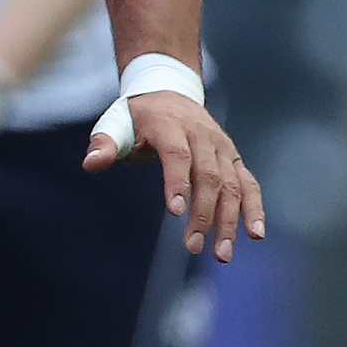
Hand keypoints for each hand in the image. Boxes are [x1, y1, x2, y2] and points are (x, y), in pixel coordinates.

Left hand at [86, 89, 264, 261]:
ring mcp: (223, 148)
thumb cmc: (137, 116)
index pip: (178, 154)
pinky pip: (249, 184)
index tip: (174, 211)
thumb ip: (104, 144)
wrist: (170, 93)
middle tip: (193, 247)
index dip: (177, 181)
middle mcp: (203, 136)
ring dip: (229, 220)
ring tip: (222, 254)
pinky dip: (254, 208)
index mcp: (171, 125)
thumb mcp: (116, 123)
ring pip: (232, 185)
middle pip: (209, 176)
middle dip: (203, 214)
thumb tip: (91, 164)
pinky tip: (255, 235)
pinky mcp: (234, 158)